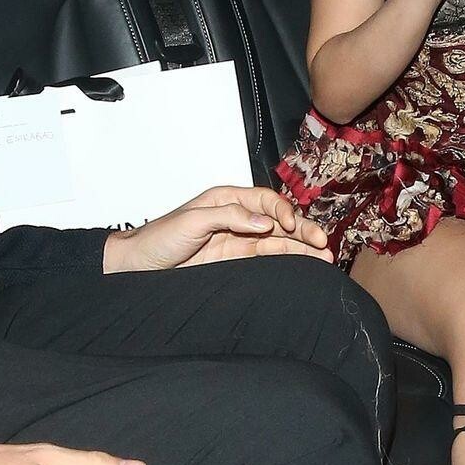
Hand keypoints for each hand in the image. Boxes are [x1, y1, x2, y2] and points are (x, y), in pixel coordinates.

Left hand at [104, 184, 332, 271]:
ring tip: (325, 256)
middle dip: (302, 229)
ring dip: (302, 247)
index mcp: (226, 198)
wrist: (140, 265)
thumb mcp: (193, 220)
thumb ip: (229, 217)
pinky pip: (267, 256)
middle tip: (322, 242)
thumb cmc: (159, 237)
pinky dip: (288, 258)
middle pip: (278, 219)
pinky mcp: (235, 259)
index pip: (265, 200)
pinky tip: (306, 262)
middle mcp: (236, 216)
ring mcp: (238, 238)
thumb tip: (264, 222)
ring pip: (278, 239)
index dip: (281, 211)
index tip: (291, 226)